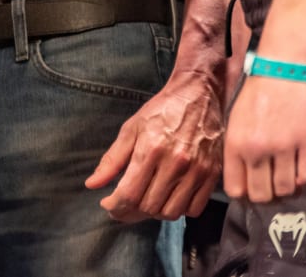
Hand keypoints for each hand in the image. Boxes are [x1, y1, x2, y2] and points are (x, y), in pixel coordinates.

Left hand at [86, 66, 225, 221]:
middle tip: (126, 203)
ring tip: (148, 199)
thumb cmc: (162, 110)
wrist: (198, 93)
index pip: (129, 194)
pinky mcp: (212, 174)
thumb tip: (92, 184)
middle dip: (131, 210)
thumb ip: (112, 159)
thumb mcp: (131, 128)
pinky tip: (171, 197)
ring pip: (171, 212)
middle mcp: (175, 162)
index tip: (109, 205)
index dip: (115, 206)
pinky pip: (194, 209)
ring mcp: (196, 170)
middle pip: (148, 207)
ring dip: (155, 212)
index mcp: (151, 149)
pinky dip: (180, 210)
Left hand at [223, 72, 305, 203]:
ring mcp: (282, 146)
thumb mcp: (238, 116)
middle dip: (269, 195)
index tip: (255, 187)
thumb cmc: (260, 85)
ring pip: (286, 190)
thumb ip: (239, 146)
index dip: (247, 194)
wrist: (286, 61)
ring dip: (290, 189)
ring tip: (292, 176)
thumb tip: (244, 175)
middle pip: (261, 196)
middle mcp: (256, 149)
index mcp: (235, 142)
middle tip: (276, 183)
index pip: (235, 190)